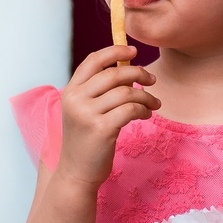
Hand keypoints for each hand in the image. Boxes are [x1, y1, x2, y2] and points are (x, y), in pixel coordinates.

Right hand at [56, 45, 159, 186]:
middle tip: (152, 80)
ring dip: (145, 96)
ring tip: (153, 104)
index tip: (133, 50)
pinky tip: (146, 114)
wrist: (77, 172)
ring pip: (126, 92)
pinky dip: (143, 110)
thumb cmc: (86, 140)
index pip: (93, 61)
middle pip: (114, 74)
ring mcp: (86, 114)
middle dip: (138, 74)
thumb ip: (97, 90)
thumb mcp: (83, 111)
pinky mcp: (101, 129)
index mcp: (70, 91)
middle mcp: (75, 99)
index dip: (115, 51)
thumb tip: (127, 69)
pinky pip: (131, 109)